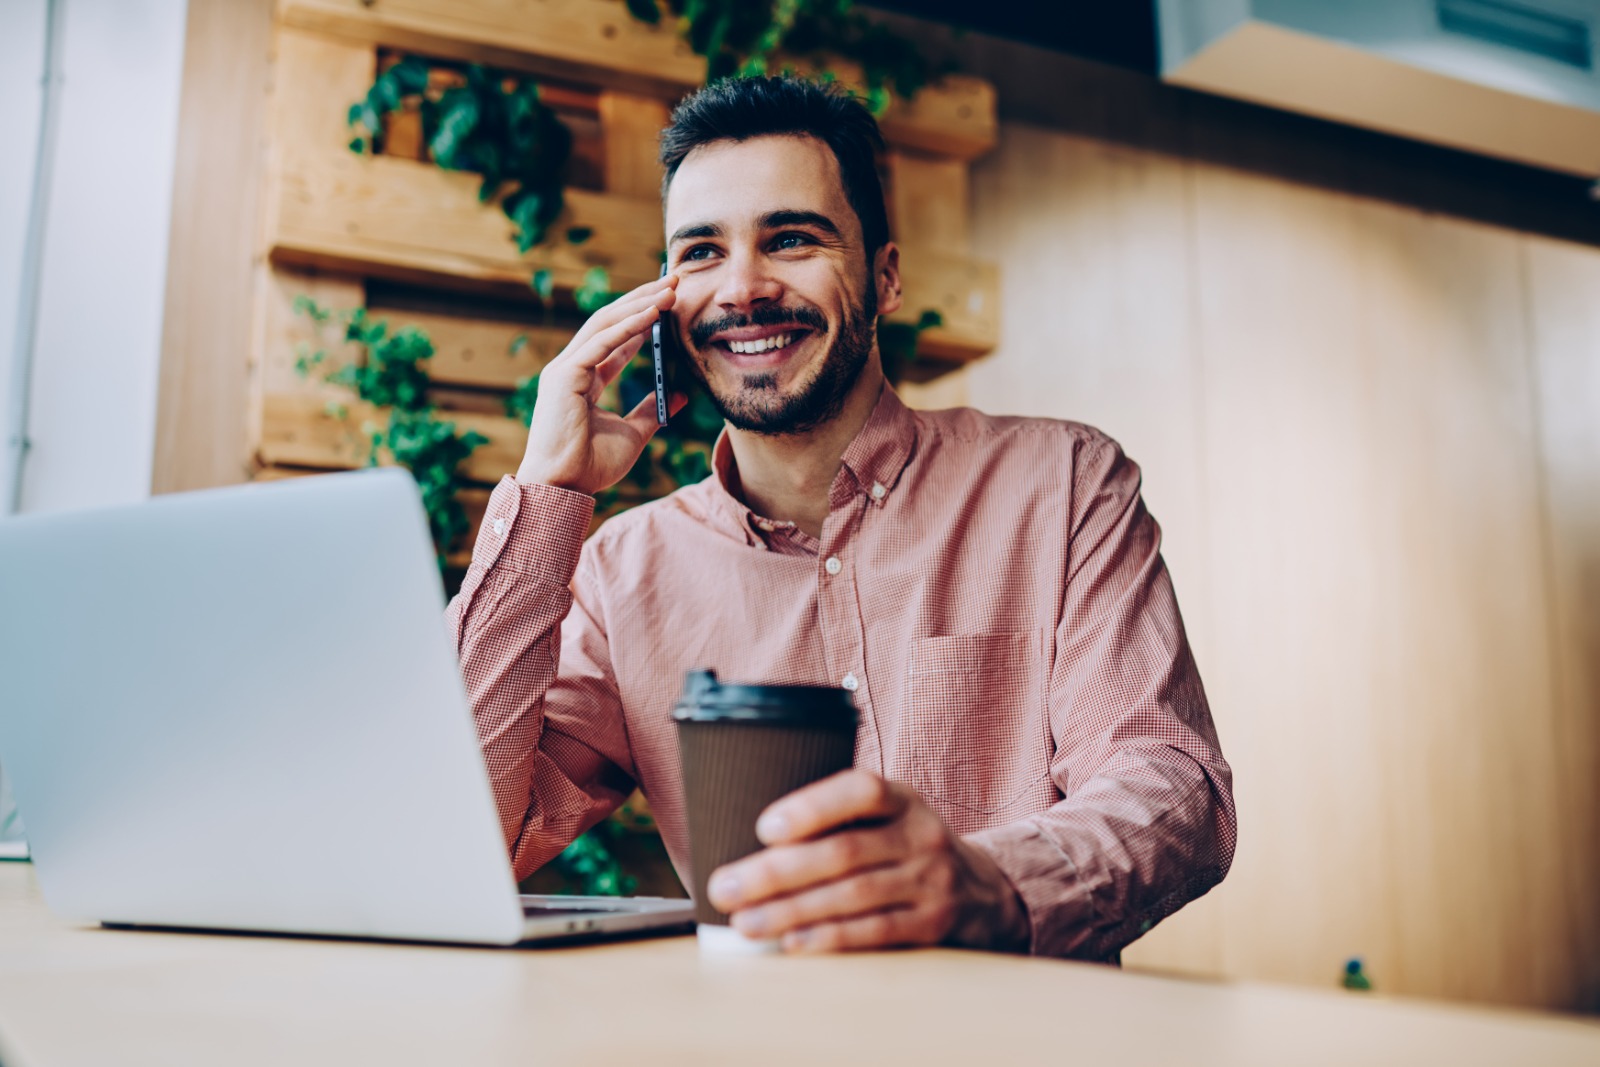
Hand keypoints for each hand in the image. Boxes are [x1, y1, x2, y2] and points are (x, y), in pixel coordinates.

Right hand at [516, 274, 685, 493]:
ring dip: (640, 304)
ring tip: (670, 288)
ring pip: (606, 324)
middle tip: (674, 282)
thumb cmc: (590, 466)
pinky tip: (654, 313)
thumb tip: (680, 394)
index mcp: (583, 380)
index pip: (615, 340)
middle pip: (610, 322)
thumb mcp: (632, 434)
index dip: (642, 320)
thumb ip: (652, 411)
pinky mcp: (565, 375)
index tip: (669, 304)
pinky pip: (603, 343)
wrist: (563, 488)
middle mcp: (572, 368)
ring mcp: (565, 369)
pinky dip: (630, 326)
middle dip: (643, 300)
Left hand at [705, 770, 1030, 952]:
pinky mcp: (933, 925)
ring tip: (744, 921)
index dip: (812, 807)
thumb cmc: (906, 849)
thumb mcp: (888, 818)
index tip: (763, 828)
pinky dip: (829, 938)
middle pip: (844, 852)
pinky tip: (792, 943)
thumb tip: (749, 841)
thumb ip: (838, 820)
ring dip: (790, 911)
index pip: (861, 790)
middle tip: (725, 888)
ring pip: (852, 896)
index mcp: (903, 798)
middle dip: (776, 872)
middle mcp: (921, 835)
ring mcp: (931, 882)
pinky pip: (874, 932)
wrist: (984, 893)